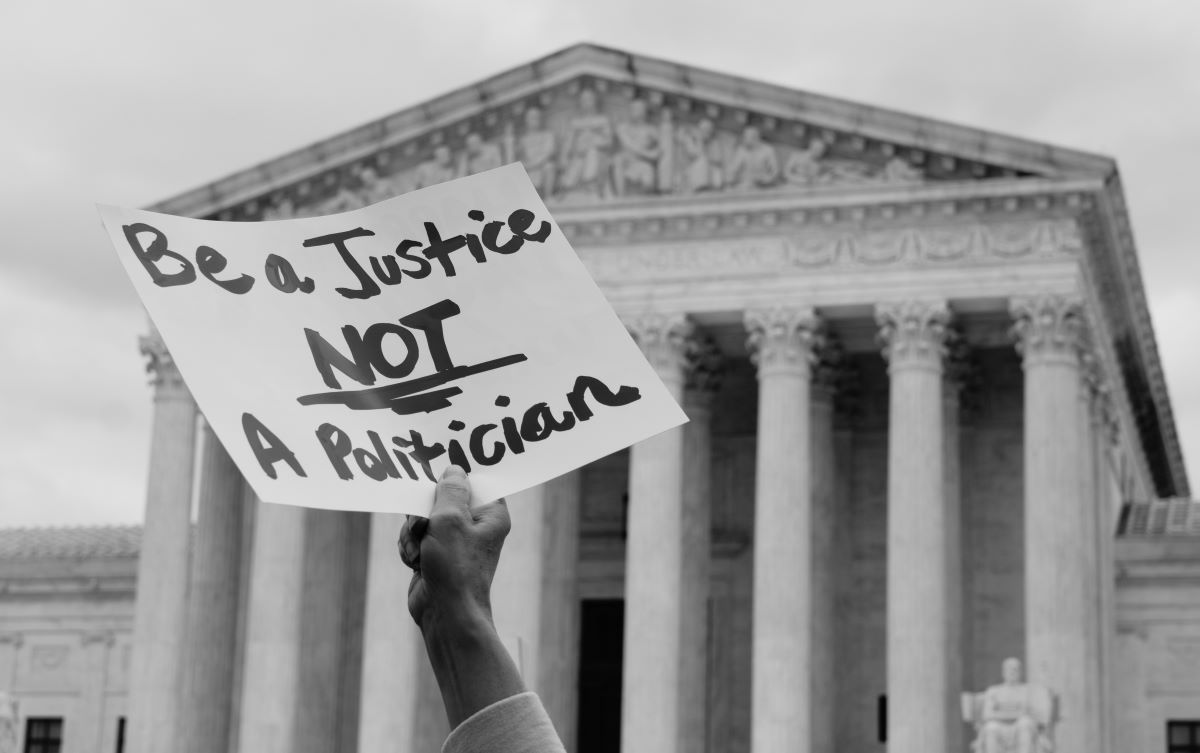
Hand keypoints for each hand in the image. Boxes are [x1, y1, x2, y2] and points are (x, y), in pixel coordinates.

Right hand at [398, 466, 510, 633]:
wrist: (444, 613)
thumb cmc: (455, 568)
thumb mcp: (450, 519)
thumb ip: (450, 490)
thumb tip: (454, 470)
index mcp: (490, 514)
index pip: (473, 482)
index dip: (452, 478)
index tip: (434, 478)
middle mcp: (475, 526)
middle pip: (441, 498)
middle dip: (424, 512)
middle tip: (423, 525)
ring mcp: (454, 542)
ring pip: (422, 518)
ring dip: (413, 532)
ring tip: (419, 552)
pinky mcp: (435, 555)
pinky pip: (415, 537)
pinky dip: (410, 547)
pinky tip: (414, 562)